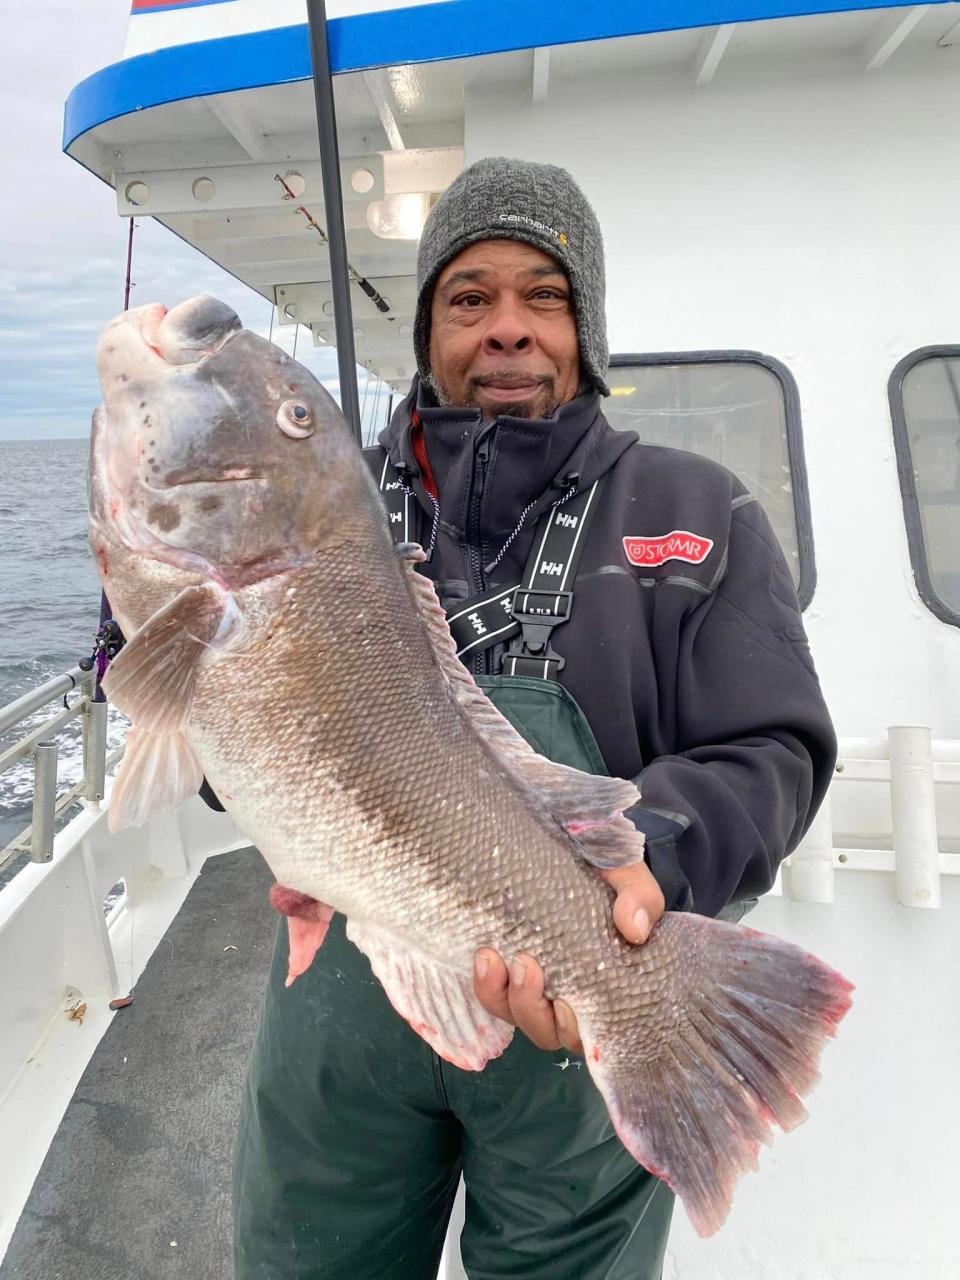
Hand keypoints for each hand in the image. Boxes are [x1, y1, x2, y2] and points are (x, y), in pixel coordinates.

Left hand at [472, 861, 664, 1053]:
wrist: (568, 836)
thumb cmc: (605, 865)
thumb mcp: (628, 875)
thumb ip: (639, 897)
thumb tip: (634, 930)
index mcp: (607, 983)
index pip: (595, 1031)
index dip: (577, 1029)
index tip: (566, 1004)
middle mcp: (569, 992)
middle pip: (547, 1031)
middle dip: (532, 1009)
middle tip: (527, 965)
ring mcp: (535, 982)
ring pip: (514, 1015)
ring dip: (502, 996)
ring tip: (493, 957)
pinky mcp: (505, 965)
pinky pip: (491, 994)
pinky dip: (486, 983)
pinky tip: (484, 954)